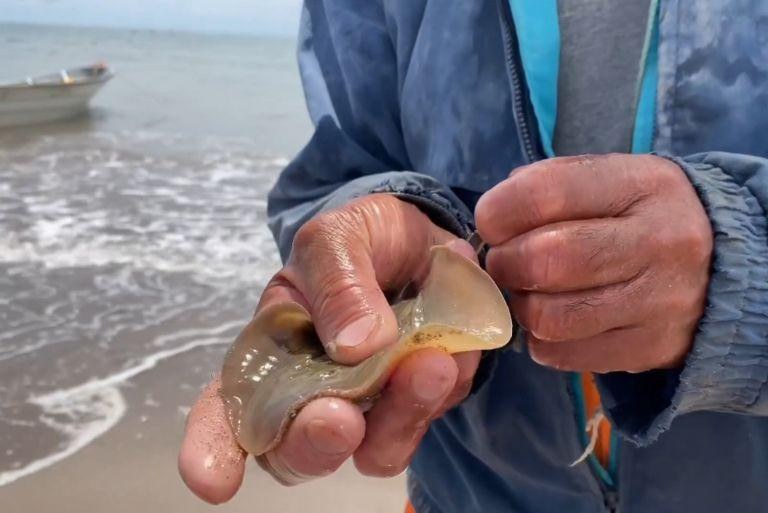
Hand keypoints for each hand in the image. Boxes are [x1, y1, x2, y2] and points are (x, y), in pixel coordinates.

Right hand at [178, 194, 480, 502]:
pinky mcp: (418, 404)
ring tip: (428, 365)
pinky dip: (438, 395)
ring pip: (371, 451)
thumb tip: (354, 346)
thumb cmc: (362, 238)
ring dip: (397, 418)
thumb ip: (338, 282)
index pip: (228, 409)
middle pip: (296, 450)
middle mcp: (313, 391)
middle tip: (339, 419)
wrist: (427, 238)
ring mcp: (370, 405)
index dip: (211, 448)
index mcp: (273, 351)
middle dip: (314, 443)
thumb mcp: (338, 237)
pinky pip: (425, 422)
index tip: (212, 482)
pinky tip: (447, 354)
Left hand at [475, 154, 712, 372]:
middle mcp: (659, 241)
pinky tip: (553, 322)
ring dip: (521, 306)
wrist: (722, 265)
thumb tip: (492, 219)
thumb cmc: (639, 216)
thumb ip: (548, 186)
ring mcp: (660, 302)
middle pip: (545, 260)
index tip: (492, 222)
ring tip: (530, 292)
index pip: (546, 193)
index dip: (498, 211)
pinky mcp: (652, 349)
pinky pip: (563, 354)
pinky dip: (541, 341)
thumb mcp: (609, 179)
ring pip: (550, 316)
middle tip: (505, 263)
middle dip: (504, 264)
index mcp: (642, 185)